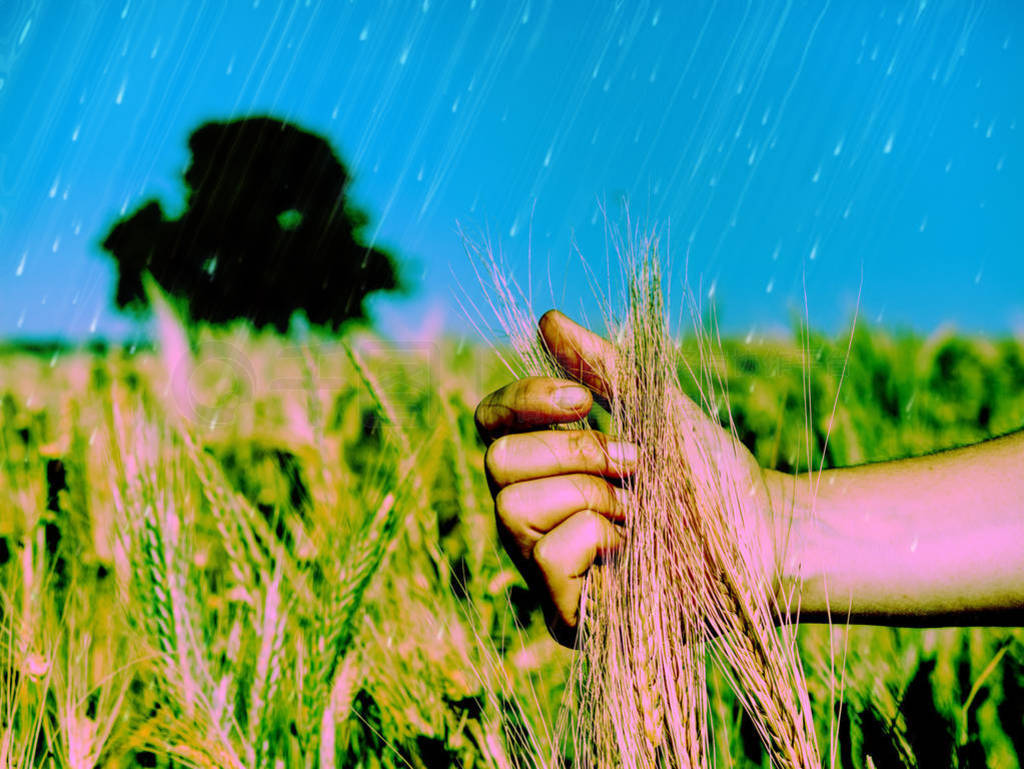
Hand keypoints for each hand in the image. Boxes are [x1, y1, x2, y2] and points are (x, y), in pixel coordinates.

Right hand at [476, 310, 778, 645]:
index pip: (489, 423)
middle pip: (497, 460)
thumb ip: (599, 366)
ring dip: (590, 495)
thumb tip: (548, 319)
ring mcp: (543, 566)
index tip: (582, 399)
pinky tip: (632, 549)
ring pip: (513, 507)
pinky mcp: (565, 613)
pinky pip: (546, 557)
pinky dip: (596, 539)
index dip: (522, 401)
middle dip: (573, 452)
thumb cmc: (708, 473)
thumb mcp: (652, 406)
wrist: (762, 533)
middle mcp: (532, 513)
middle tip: (634, 464)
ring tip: (638, 510)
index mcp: (544, 464)